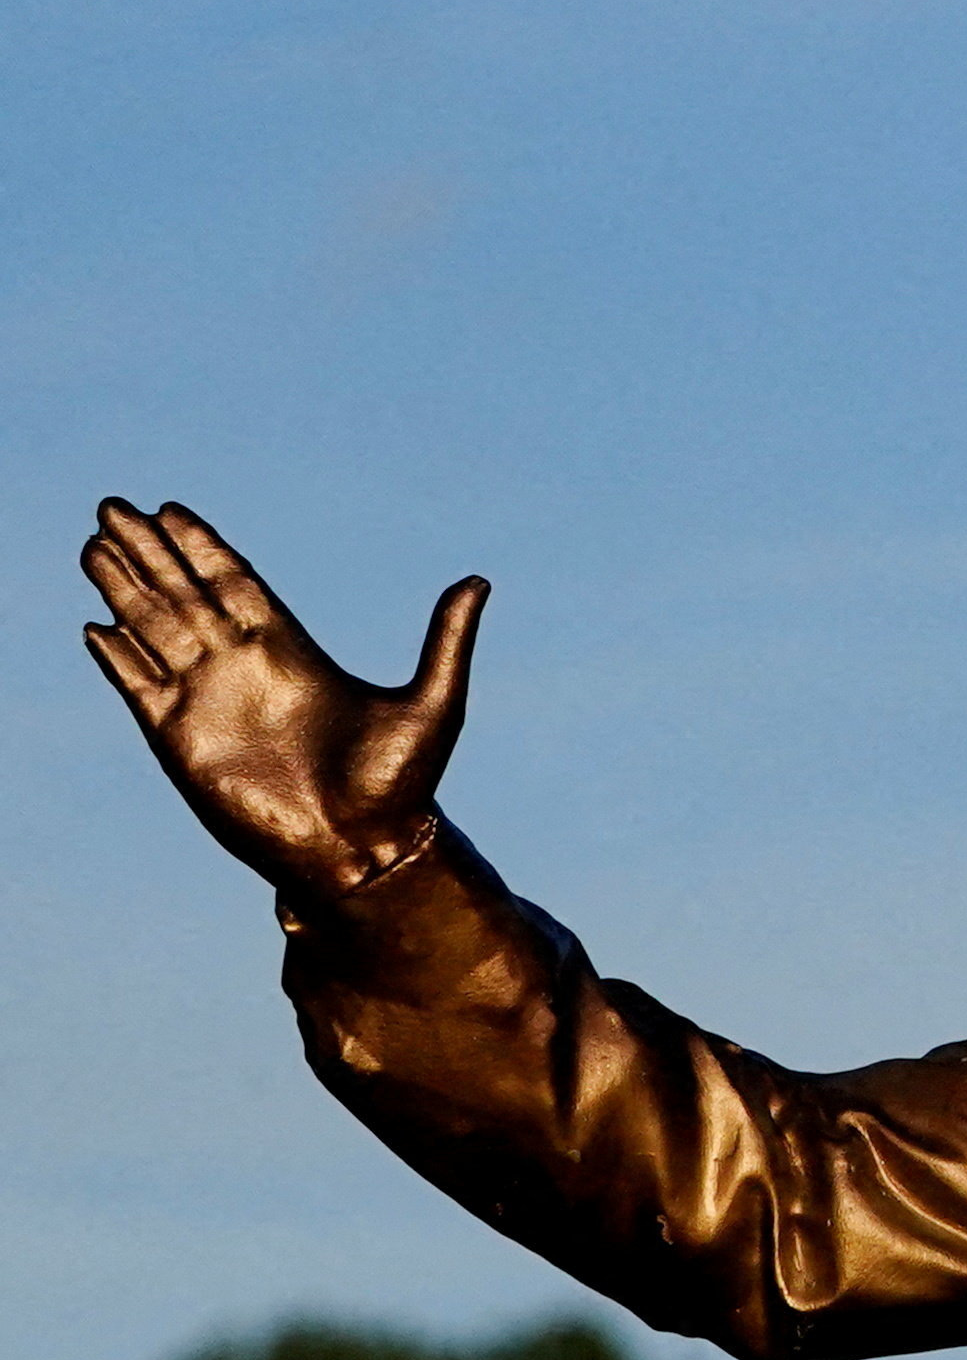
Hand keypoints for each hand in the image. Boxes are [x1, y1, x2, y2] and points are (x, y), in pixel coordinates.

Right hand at [77, 499, 483, 896]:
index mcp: (293, 654)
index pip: (234, 583)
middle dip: (150, 551)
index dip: (202, 547)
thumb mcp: (432, 703)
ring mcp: (209, 702)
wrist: (363, 852)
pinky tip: (96, 625)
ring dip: (123, 587)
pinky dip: (117, 658)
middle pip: (184, 593)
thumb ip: (445, 639)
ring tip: (94, 544)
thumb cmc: (402, 786)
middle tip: (114, 507)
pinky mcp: (181, 740)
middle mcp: (243, 669)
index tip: (171, 510)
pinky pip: (140, 687)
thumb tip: (479, 579)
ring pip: (154, 628)